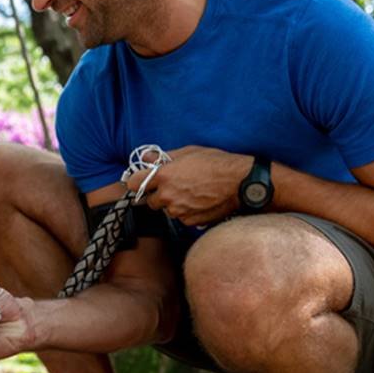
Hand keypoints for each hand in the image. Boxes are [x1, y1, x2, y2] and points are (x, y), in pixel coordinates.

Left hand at [122, 146, 252, 224]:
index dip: (137, 181)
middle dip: (158, 194)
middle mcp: (167, 195)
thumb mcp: (188, 152)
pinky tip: (199, 201)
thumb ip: (163, 157)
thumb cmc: (216, 163)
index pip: (133, 183)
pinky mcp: (190, 221)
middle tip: (173, 186)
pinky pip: (181, 218)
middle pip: (150, 200)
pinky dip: (186, 212)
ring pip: (167, 210)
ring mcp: (178, 210)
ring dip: (173, 204)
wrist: (240, 182)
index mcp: (163, 176)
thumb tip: (147, 158)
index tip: (143, 180)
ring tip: (191, 193)